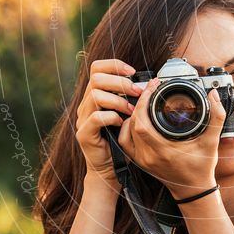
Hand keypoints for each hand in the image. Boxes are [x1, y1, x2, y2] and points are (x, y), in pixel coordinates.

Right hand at [75, 58, 142, 187]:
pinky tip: (121, 123)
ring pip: (96, 95)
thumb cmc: (120, 140)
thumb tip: (151, 82)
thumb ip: (131, 98)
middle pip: (96, 78)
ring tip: (131, 111)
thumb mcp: (127, 114)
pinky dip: (112, 117)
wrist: (108, 168)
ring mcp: (82, 119)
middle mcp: (86, 104)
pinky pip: (96, 117)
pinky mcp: (84, 134)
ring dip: (118, 101)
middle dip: (120, 82)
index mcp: (95, 95)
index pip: (96, 68)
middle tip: (137, 92)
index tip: (133, 71)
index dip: (114, 65)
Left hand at [117, 78, 225, 199]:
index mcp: (164, 151)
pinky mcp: (139, 161)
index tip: (154, 87)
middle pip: (132, 124)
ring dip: (132, 114)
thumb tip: (213, 95)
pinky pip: (125, 141)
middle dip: (140, 103)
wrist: (193, 190)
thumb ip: (216, 116)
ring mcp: (142, 160)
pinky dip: (127, 128)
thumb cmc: (201, 167)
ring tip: (144, 102)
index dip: (144, 102)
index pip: (142, 123)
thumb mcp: (212, 141)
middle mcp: (149, 156)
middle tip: (151, 89)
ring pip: (126, 132)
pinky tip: (137, 119)